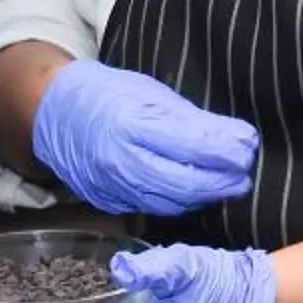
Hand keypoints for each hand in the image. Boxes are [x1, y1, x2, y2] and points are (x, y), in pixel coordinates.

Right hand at [29, 60, 258, 215]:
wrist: (55, 112)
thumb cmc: (107, 94)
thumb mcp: (152, 94)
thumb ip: (196, 120)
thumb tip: (240, 138)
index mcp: (130, 124)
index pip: (190, 146)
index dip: (225, 152)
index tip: (247, 148)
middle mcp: (119, 160)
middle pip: (182, 183)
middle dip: (220, 183)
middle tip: (243, 175)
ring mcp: (111, 185)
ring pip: (169, 202)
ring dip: (204, 197)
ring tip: (227, 184)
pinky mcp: (108, 201)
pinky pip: (152, 208)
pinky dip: (179, 202)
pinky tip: (196, 192)